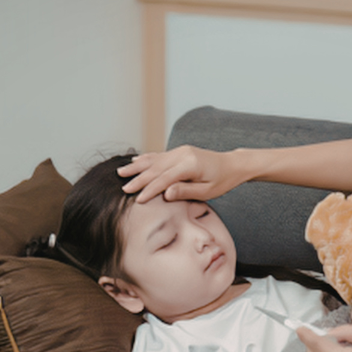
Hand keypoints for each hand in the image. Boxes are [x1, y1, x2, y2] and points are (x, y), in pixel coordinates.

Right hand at [117, 145, 243, 202]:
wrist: (232, 165)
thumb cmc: (222, 181)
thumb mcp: (207, 191)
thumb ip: (186, 191)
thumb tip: (167, 193)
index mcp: (190, 165)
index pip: (164, 179)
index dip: (150, 190)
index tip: (138, 200)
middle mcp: (182, 154)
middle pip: (155, 168)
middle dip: (138, 179)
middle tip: (123, 189)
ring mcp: (180, 151)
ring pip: (154, 160)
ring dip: (137, 167)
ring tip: (120, 173)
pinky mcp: (179, 151)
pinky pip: (159, 155)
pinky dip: (146, 159)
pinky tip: (135, 161)